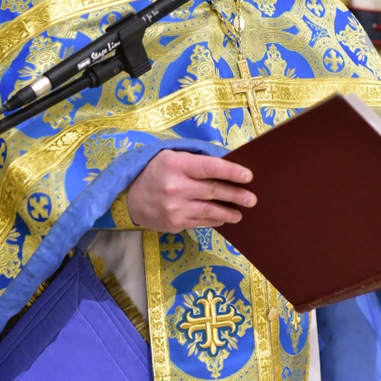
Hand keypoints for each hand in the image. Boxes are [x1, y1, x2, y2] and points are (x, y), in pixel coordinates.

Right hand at [126, 148, 256, 231]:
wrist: (129, 198)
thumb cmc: (155, 172)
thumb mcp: (171, 157)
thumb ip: (196, 161)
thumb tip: (227, 165)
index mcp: (177, 165)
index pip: (209, 168)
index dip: (231, 172)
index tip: (248, 176)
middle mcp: (176, 187)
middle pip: (213, 191)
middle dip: (236, 195)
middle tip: (252, 198)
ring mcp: (175, 208)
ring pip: (209, 210)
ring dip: (229, 212)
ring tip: (241, 213)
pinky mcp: (174, 223)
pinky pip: (200, 222)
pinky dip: (214, 220)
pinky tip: (223, 218)